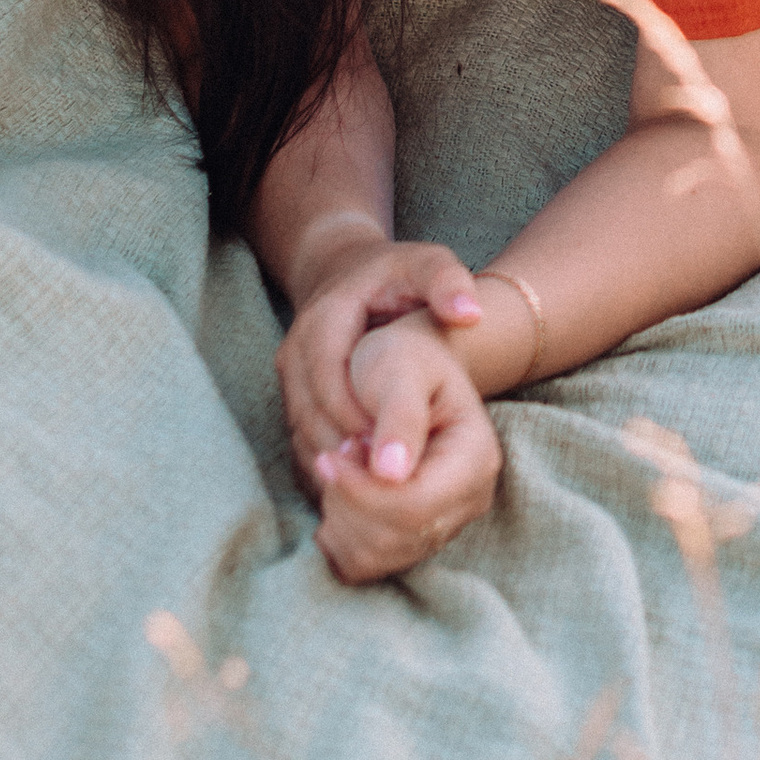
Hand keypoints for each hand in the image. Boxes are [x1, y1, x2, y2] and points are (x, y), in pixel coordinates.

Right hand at [275, 230, 480, 486]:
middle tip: (395, 484)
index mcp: (324, 320)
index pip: (330, 379)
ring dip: (338, 469)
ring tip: (384, 495)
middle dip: (349, 453)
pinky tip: (367, 493)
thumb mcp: (424, 264)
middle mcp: (294, 353)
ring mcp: (288, 381)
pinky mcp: (293, 404)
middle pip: (311, 416)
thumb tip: (471, 315)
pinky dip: (331, 472)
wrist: (347, 273)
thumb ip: (447, 283)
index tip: (396, 450)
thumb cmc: (394, 274)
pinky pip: (302, 446)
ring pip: (303, 437)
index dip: (358, 417)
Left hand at [315, 317, 502, 583]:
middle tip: (335, 453)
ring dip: (340, 516)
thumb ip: (399, 415)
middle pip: (395, 538)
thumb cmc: (403, 359)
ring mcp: (441, 527)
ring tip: (342, 467)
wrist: (407, 370)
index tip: (327, 455)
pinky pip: (364, 565)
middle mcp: (468, 503)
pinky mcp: (411, 541)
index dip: (361, 490)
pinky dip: (339, 537)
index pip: (414, 506)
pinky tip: (338, 493)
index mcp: (476, 460)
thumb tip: (391, 473)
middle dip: (348, 500)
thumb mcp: (400, 368)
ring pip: (376, 557)